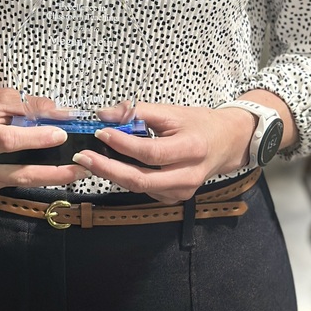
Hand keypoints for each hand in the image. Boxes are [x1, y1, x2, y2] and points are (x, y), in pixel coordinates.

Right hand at [0, 70, 88, 191]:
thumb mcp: (0, 96)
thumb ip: (30, 105)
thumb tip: (62, 114)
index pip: (8, 140)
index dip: (36, 139)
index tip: (61, 134)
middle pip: (17, 172)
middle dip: (54, 173)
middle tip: (82, 168)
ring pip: (18, 181)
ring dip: (50, 177)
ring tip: (77, 170)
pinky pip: (13, 182)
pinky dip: (35, 177)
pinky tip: (55, 171)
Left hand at [69, 101, 255, 204]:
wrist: (227, 144)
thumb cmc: (199, 124)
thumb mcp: (172, 111)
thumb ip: (139, 112)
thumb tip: (104, 114)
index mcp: (191, 150)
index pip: (151, 153)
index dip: (123, 144)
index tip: (100, 132)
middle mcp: (188, 177)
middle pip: (141, 180)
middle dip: (108, 169)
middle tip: (84, 157)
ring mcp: (182, 192)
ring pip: (140, 188)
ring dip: (113, 175)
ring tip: (91, 159)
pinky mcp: (175, 198)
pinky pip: (145, 190)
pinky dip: (126, 178)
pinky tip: (112, 166)